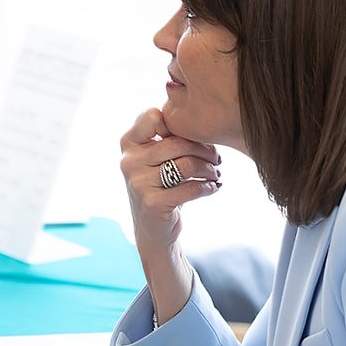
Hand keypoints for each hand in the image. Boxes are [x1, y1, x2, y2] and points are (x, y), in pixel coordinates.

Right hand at [120, 107, 221, 255]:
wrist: (153, 229)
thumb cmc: (161, 185)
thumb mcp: (156, 158)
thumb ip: (168, 136)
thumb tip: (202, 121)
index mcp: (128, 143)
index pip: (153, 116)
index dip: (177, 125)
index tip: (192, 140)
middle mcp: (128, 161)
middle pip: (177, 142)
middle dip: (205, 150)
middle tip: (217, 158)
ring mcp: (138, 183)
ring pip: (186, 165)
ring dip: (210, 169)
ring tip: (216, 173)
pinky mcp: (153, 203)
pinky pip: (191, 188)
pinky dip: (208, 187)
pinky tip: (214, 187)